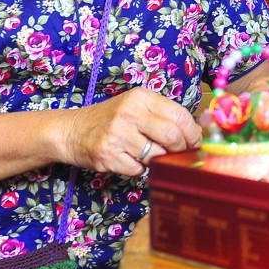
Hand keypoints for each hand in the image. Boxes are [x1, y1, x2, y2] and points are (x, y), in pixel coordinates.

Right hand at [59, 88, 201, 176]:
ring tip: (148, 156)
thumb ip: (163, 115)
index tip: (195, 143)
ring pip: (156, 156)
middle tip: (178, 155)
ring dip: (158, 162)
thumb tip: (198, 133)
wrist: (71, 131)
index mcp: (141, 97)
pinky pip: (138, 170)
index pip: (181, 116)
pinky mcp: (107, 155)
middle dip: (180, 150)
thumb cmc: (111, 120)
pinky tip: (130, 160)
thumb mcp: (136, 107)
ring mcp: (117, 134)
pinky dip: (139, 170)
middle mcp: (129, 113)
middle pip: (172, 137)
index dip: (194, 134)